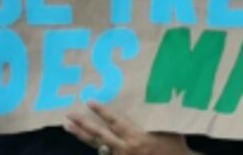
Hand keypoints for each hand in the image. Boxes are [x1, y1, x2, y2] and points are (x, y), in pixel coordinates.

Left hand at [64, 102, 190, 154]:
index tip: (89, 101)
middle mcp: (125, 148)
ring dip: (82, 135)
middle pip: (100, 135)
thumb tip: (147, 94)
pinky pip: (103, 153)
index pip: (115, 122)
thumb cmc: (174, 145)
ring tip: (68, 126)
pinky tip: (83, 137)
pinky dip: (92, 145)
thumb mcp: (166, 128)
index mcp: (137, 137)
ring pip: (97, 145)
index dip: (102, 112)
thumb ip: (153, 116)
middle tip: (69, 115)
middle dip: (83, 124)